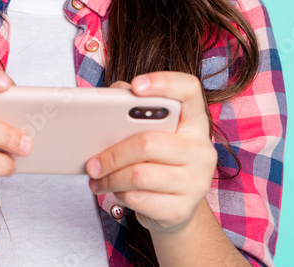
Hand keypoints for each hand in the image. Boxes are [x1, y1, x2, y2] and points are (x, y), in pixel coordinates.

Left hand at [85, 72, 217, 234]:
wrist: (174, 208)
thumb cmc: (157, 161)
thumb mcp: (150, 132)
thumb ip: (132, 108)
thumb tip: (110, 98)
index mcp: (194, 122)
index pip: (189, 90)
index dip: (164, 83)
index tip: (136, 86)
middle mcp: (202, 151)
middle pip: (148, 143)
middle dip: (113, 154)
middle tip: (91, 162)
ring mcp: (196, 182)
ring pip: (139, 175)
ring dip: (110, 177)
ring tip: (95, 178)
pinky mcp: (182, 210)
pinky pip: (139, 199)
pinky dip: (120, 194)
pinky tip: (114, 191)